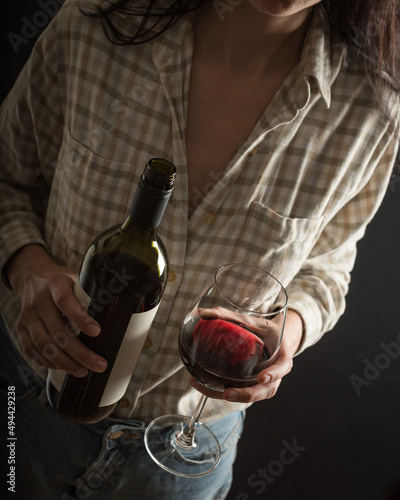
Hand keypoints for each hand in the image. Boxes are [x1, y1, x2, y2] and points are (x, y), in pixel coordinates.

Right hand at [5, 244, 106, 376]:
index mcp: (55, 285)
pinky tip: (62, 367)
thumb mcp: (76, 277)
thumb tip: (118, 305)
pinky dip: (46, 361)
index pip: (66, 302)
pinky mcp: (21, 328)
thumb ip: (91, 290)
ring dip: (64, 361)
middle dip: (79, 352)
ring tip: (83, 371)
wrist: (31, 276)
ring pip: (44, 344)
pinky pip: (31, 349)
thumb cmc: (61, 281)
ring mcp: (28, 316)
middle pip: (57, 330)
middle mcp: (39, 301)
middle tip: (98, 364)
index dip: (80, 318)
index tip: (97, 332)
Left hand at [190, 310, 302, 402]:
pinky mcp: (254, 386)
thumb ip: (229, 316)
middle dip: (246, 394)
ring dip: (234, 398)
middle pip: (265, 390)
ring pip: (254, 395)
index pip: (281, 367)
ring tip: (212, 392)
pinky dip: (227, 394)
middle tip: (227, 393)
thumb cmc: (264, 330)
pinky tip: (206, 388)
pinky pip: (243, 394)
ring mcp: (265, 383)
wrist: (274, 340)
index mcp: (281, 357)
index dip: (273, 374)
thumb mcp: (252, 321)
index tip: (261, 378)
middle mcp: (275, 374)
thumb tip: (201, 313)